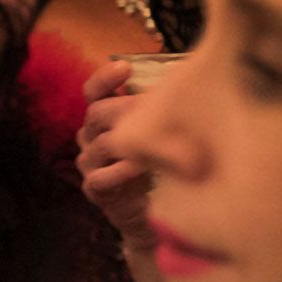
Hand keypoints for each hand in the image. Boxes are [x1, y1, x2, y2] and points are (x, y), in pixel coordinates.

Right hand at [76, 60, 156, 254]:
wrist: (152, 213)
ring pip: (99, 144)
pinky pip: (99, 177)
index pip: (93, 92)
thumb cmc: (158, 166)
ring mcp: (90, 164)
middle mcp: (91, 137)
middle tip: (156, 109)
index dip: (105, 78)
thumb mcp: (162, 133)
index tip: (125, 68)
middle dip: (126, 109)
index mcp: (104, 119)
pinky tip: (140, 169)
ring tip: (154, 141)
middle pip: (96, 114)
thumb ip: (163, 110)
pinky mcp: (95, 190)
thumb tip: (191, 79)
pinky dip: (120, 172)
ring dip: (128, 141)